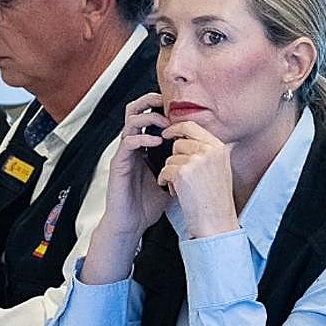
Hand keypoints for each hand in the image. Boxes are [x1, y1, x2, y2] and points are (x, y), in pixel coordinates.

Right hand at [78, 93, 174, 284]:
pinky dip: (141, 139)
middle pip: (134, 111)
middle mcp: (132, 147)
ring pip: (130, 123)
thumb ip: (183, 164)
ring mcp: (124, 154)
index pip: (148, 116)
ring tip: (164, 124)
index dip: (159, 106)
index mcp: (143, 147)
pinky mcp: (118, 164)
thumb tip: (208, 157)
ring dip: (148, 118)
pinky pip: (127, 144)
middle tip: (166, 102)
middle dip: (149, 101)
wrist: (132, 224)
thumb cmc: (149, 204)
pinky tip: (154, 142)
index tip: (177, 105)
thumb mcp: (173, 179)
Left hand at [159, 120, 237, 238]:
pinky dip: (165, 181)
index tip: (168, 134)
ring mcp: (196, 160)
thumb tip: (184, 137)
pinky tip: (176, 192)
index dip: (176, 128)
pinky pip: (164, 170)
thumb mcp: (219, 167)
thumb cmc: (215, 200)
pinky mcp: (183, 172)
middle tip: (181, 175)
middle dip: (174, 158)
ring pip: (170, 157)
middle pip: (178, 142)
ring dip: (170, 172)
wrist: (216, 221)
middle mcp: (209, 150)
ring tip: (183, 187)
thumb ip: (206, 150)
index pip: (192, 126)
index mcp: (218, 147)